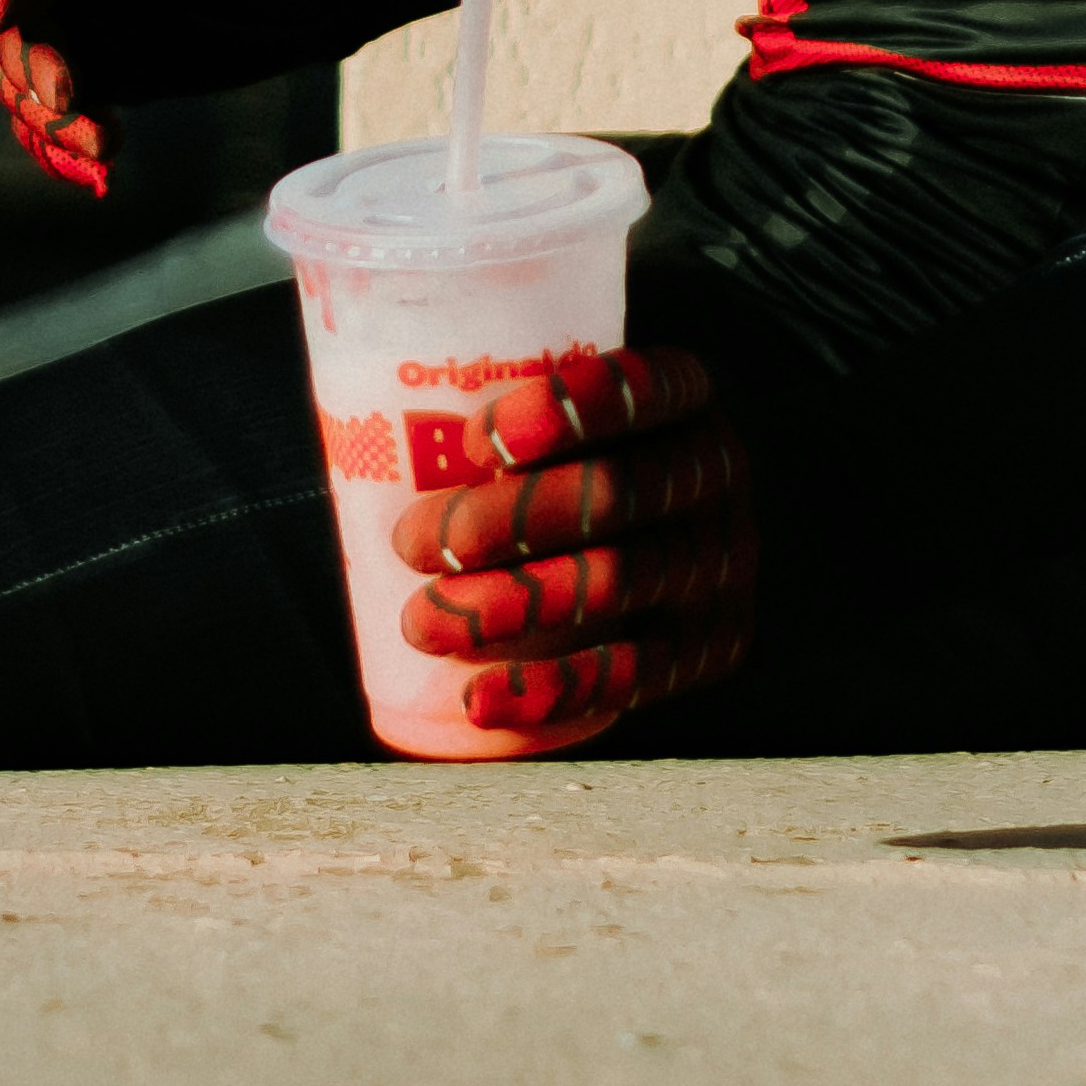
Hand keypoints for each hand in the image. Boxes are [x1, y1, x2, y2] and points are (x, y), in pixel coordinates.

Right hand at [0, 0, 311, 198]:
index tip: (2, 15)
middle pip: (15, 9)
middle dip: (30, 57)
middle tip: (69, 96)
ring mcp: (77, 16)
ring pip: (25, 71)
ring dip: (48, 113)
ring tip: (105, 144)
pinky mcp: (98, 69)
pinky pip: (59, 112)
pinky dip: (63, 145)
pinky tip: (98, 171)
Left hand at [392, 345, 754, 732]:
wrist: (680, 525)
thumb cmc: (587, 451)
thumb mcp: (574, 405)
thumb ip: (503, 394)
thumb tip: (365, 397)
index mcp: (685, 399)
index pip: (644, 388)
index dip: (570, 407)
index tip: (476, 436)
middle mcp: (717, 475)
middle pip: (618, 493)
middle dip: (509, 520)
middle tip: (414, 542)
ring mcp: (720, 564)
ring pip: (618, 582)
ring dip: (513, 605)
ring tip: (424, 622)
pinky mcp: (709, 644)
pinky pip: (634, 672)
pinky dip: (552, 686)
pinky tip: (481, 697)